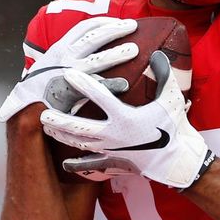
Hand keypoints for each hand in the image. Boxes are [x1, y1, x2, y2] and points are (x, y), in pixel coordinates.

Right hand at [0, 16, 138, 121]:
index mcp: (59, 48)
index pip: (83, 28)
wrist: (26, 107)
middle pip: (94, 37)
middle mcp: (65, 57)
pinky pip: (95, 86)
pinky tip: (125, 84)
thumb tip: (83, 48)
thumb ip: (66, 55)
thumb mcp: (49, 63)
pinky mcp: (72, 91)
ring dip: (117, 53)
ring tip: (134, 49)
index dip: (101, 22)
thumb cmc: (38, 87)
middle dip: (114, 30)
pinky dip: (111, 85)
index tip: (117, 20)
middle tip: (132, 26)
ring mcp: (69, 73)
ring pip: (97, 59)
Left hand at [40, 51, 214, 189]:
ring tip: (47, 126)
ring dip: (62, 134)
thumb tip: (157, 54)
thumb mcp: (171, 99)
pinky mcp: (113, 162)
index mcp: (124, 117)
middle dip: (59, 118)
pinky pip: (91, 165)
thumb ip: (163, 75)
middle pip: (78, 127)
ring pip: (79, 143)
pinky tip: (64, 162)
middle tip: (43, 110)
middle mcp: (113, 135)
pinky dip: (77, 164)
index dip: (83, 84)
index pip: (99, 97)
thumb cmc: (174, 127)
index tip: (68, 73)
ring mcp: (110, 150)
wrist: (176, 160)